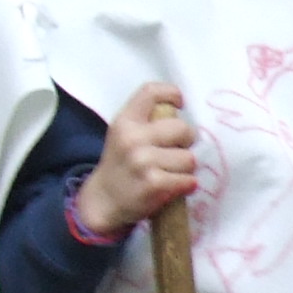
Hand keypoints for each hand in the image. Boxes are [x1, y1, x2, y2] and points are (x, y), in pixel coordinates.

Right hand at [78, 81, 194, 236]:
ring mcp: (143, 162)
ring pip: (189, 158)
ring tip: (172, 172)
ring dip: (186, 167)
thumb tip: (179, 111)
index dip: (172, 93)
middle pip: (182, 128)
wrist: (103, 201)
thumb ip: (146, 120)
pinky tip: (175, 186)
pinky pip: (188, 180)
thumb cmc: (121, 164)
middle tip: (177, 150)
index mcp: (125, 121)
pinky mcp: (154, 184)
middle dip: (186, 140)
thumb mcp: (123, 134)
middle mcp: (132, 138)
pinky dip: (187, 185)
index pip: (151, 92)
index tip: (179, 104)